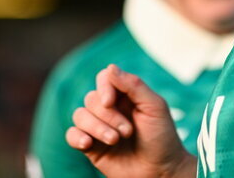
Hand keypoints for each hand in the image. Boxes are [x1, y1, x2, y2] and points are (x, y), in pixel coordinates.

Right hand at [66, 64, 195, 177]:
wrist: (160, 171)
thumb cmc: (162, 138)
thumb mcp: (154, 107)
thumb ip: (133, 85)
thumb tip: (110, 68)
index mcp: (126, 95)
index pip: (104, 78)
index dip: (104, 87)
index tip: (110, 102)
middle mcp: (110, 109)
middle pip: (91, 98)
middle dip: (108, 116)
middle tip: (128, 131)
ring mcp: (99, 127)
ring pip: (80, 115)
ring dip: (96, 128)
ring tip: (115, 140)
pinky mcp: (91, 146)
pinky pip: (71, 134)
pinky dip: (76, 136)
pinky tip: (87, 144)